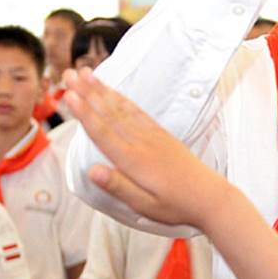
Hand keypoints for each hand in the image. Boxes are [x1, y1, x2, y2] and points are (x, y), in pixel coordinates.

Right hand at [63, 70, 221, 227]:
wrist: (210, 197)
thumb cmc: (176, 205)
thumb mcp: (145, 205)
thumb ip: (118, 187)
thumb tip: (91, 171)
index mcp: (133, 161)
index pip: (103, 133)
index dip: (84, 113)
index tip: (69, 95)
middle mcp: (141, 142)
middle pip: (108, 114)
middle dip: (86, 93)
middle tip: (68, 74)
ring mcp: (152, 135)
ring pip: (121, 108)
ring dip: (101, 90)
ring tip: (85, 73)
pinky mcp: (160, 134)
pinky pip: (137, 111)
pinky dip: (122, 99)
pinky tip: (112, 91)